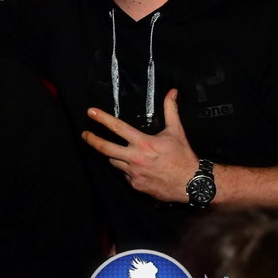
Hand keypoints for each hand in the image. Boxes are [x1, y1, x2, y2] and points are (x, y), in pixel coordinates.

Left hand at [82, 89, 197, 201]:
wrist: (193, 183)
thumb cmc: (183, 156)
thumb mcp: (176, 131)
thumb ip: (171, 110)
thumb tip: (172, 92)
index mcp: (143, 142)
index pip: (117, 127)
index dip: (102, 118)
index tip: (90, 112)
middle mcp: (135, 158)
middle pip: (105, 148)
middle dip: (92, 140)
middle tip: (84, 135)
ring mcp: (133, 173)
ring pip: (114, 162)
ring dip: (114, 156)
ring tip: (118, 152)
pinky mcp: (136, 185)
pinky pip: (125, 175)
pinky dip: (127, 170)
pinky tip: (137, 168)